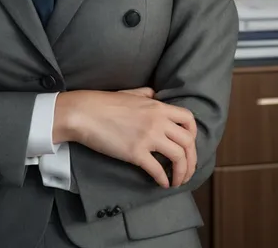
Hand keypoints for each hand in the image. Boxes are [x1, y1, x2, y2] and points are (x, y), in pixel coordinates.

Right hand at [54, 88, 196, 188]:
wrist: (84, 113)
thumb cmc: (103, 102)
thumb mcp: (129, 93)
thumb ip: (146, 94)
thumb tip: (154, 94)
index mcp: (157, 106)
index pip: (188, 119)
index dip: (193, 135)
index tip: (188, 146)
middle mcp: (157, 121)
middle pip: (188, 142)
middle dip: (192, 160)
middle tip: (187, 170)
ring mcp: (147, 137)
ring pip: (178, 158)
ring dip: (182, 173)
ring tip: (177, 181)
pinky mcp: (136, 153)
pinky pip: (158, 170)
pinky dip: (164, 180)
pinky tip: (162, 184)